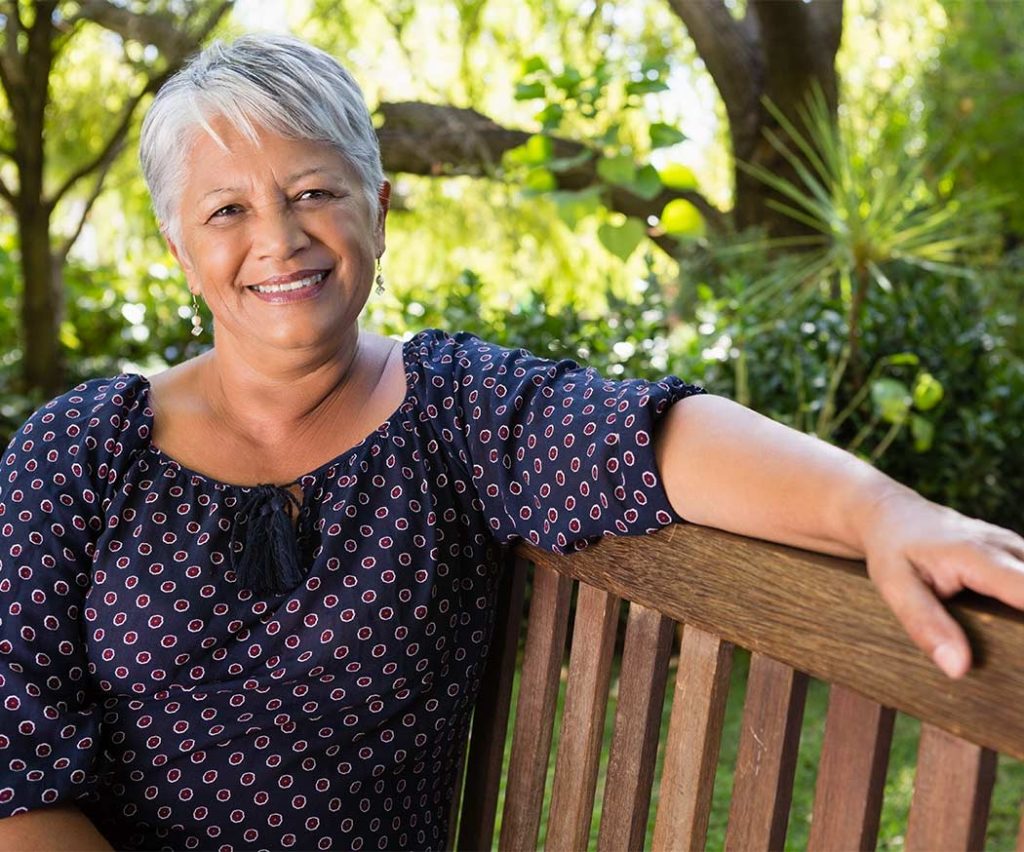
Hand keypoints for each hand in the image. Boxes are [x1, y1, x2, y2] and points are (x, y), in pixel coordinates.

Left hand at [861, 490, 1023, 677]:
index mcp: (977, 556)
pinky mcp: (1020, 556)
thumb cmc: (893, 550)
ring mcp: (1019, 550)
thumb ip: (926, 625)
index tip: (1021, 638)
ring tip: (1011, 638)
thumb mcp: (895, 587)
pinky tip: (1013, 625)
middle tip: (1012, 644)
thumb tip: (958, 669)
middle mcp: (1008, 549)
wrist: (893, 515)